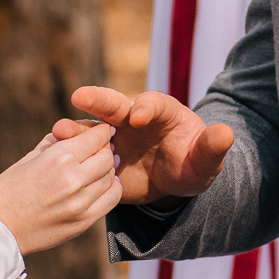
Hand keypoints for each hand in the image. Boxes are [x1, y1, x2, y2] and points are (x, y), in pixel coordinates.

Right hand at [0, 121, 120, 254]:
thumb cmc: (7, 190)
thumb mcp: (29, 158)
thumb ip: (55, 143)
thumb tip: (75, 131)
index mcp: (59, 158)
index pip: (96, 138)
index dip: (102, 132)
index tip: (102, 131)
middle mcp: (74, 179)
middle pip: (107, 157)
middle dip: (106, 150)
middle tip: (101, 149)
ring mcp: (81, 202)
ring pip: (110, 177)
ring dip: (108, 170)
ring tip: (100, 166)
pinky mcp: (83, 221)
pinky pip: (111, 199)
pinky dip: (111, 188)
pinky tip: (103, 185)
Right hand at [60, 86, 233, 205]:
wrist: (174, 182)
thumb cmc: (194, 162)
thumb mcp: (206, 160)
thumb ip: (212, 147)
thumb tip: (225, 133)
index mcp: (161, 112)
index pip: (153, 104)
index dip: (146, 108)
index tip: (138, 115)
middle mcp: (132, 119)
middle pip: (114, 105)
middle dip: (99, 100)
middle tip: (81, 96)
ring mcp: (114, 138)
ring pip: (93, 129)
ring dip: (77, 129)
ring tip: (60, 130)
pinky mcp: (101, 160)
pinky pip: (84, 157)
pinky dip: (71, 156)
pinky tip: (53, 157)